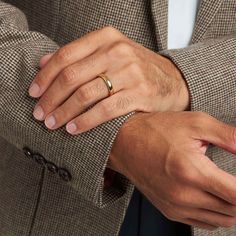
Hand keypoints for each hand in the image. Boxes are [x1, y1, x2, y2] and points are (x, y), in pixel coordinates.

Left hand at [28, 26, 188, 133]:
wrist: (173, 81)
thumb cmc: (137, 69)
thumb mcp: (111, 53)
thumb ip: (80, 56)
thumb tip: (44, 62)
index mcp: (106, 39)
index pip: (65, 56)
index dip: (45, 77)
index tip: (33, 93)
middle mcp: (117, 52)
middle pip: (72, 76)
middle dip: (51, 98)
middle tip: (40, 113)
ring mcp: (130, 72)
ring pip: (85, 94)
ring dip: (64, 112)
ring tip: (52, 124)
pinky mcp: (139, 94)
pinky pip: (105, 110)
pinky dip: (85, 121)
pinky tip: (73, 129)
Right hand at [109, 111, 235, 229]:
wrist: (124, 142)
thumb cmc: (155, 131)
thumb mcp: (195, 123)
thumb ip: (229, 136)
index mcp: (192, 172)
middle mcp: (183, 195)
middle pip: (233, 211)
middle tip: (235, 182)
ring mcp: (174, 205)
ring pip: (220, 220)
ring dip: (232, 207)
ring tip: (230, 190)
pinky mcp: (168, 209)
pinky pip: (202, 222)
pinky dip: (217, 215)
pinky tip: (215, 199)